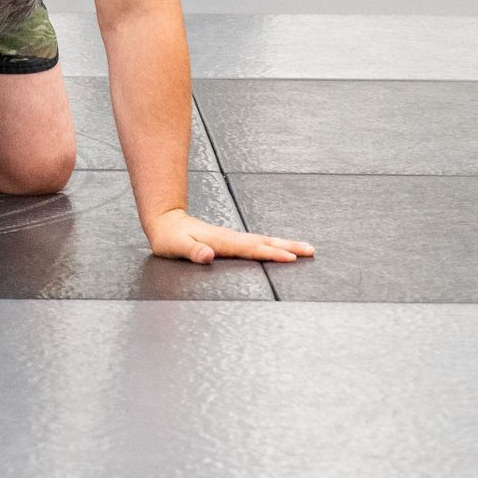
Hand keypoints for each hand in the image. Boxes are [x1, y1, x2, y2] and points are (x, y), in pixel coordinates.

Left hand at [145, 206, 312, 267]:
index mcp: (221, 241)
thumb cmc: (169, 238)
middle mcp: (231, 238)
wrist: (166, 220)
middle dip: (289, 246)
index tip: (291, 257)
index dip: (271, 253)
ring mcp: (233, 238)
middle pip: (265, 242)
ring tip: (306, 249)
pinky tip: (282, 248)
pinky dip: (274, 245)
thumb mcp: (175, 247)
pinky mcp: (231, 240)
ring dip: (285, 244)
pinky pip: (258, 242)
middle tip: (311, 250)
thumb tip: (207, 255)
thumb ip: (192, 251)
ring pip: (264, 240)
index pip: (251, 248)